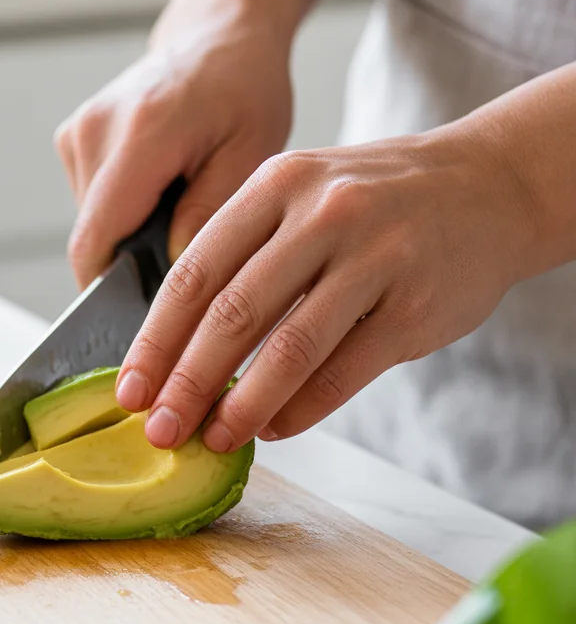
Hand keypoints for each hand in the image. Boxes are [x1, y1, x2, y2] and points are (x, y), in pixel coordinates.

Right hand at [55, 17, 291, 288]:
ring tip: (180, 213)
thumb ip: (208, 218)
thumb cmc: (245, 90)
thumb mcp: (250, 156)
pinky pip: (93, 201)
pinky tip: (163, 193)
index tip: (140, 325)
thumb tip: (174, 278)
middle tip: (186, 270)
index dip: (110, 291)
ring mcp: (78, 131)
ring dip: (129, 236)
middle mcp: (95, 130)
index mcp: (141, 134)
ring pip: (91, 223)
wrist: (219, 34)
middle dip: (130, 265)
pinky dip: (125, 212)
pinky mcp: (75, 137)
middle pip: (92, 237)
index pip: (97, 239)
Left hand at [115, 128, 532, 450]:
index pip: (194, 273)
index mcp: (276, 184)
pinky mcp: (415, 305)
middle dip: (187, 382)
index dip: (155, 339)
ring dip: (242, 406)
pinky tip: (276, 429)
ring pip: (289, 349)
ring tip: (214, 439)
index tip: (130, 390)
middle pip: (233, 314)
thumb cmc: (376, 202)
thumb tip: (179, 353)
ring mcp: (374, 258)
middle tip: (160, 430)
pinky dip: (302, 409)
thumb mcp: (303, 195)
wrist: (492, 185)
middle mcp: (322, 214)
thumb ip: (245, 256)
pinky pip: (344, 371)